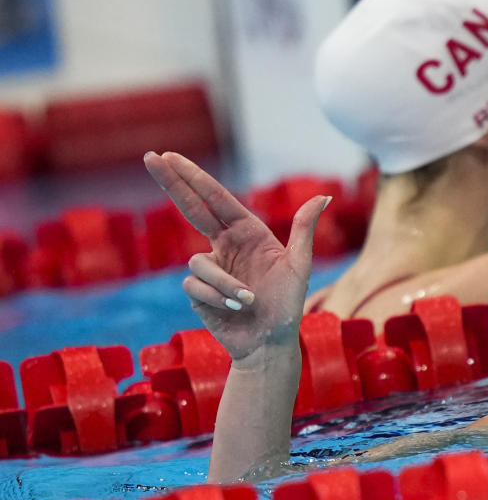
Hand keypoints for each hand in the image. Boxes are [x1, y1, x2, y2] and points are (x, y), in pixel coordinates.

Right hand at [144, 151, 330, 361]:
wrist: (270, 344)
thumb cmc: (288, 306)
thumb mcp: (299, 266)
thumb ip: (304, 229)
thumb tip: (325, 196)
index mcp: (248, 233)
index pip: (216, 199)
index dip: (194, 177)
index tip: (171, 155)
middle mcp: (226, 245)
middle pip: (192, 208)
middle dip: (172, 182)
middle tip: (150, 156)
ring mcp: (210, 268)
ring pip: (199, 263)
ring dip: (225, 284)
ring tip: (248, 301)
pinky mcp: (198, 292)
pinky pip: (196, 286)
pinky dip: (218, 297)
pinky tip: (235, 310)